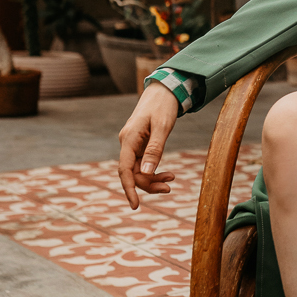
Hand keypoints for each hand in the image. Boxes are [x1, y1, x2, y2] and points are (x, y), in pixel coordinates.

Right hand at [118, 83, 178, 208]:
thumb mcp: (163, 127)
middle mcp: (127, 143)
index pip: (124, 170)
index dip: (129, 189)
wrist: (164, 91)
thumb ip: (155, 150)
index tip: (135, 205)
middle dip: (148, 184)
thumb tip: (146, 172)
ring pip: (138, 170)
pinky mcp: (139, 145)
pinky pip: (143, 164)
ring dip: (153, 178)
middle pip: (132, 173)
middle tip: (169, 188)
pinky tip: (167, 174)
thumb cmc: (163, 106)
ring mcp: (132, 144)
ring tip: (171, 179)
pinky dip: (154, 171)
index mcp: (128, 139)